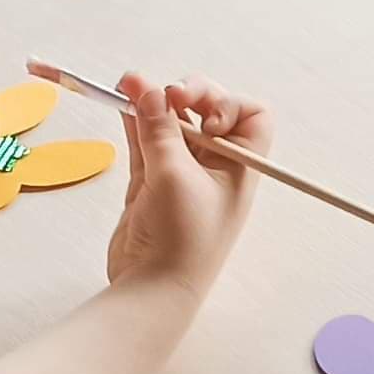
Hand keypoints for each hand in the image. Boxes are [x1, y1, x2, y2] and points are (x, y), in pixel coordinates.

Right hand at [103, 74, 264, 294]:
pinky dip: (135, 122)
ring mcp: (181, 174)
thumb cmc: (181, 237)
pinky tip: (123, 104)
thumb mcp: (174, 175)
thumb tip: (149, 90)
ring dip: (152, 104)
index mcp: (239, 165)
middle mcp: (215, 166)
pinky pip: (145, 143)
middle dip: (185, 95)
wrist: (152, 289)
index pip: (250, 117)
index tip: (203, 117)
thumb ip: (160, 130)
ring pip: (171, 126)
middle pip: (206, 113)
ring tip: (127, 84)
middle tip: (164, 95)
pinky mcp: (150, 184)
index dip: (228, 104)